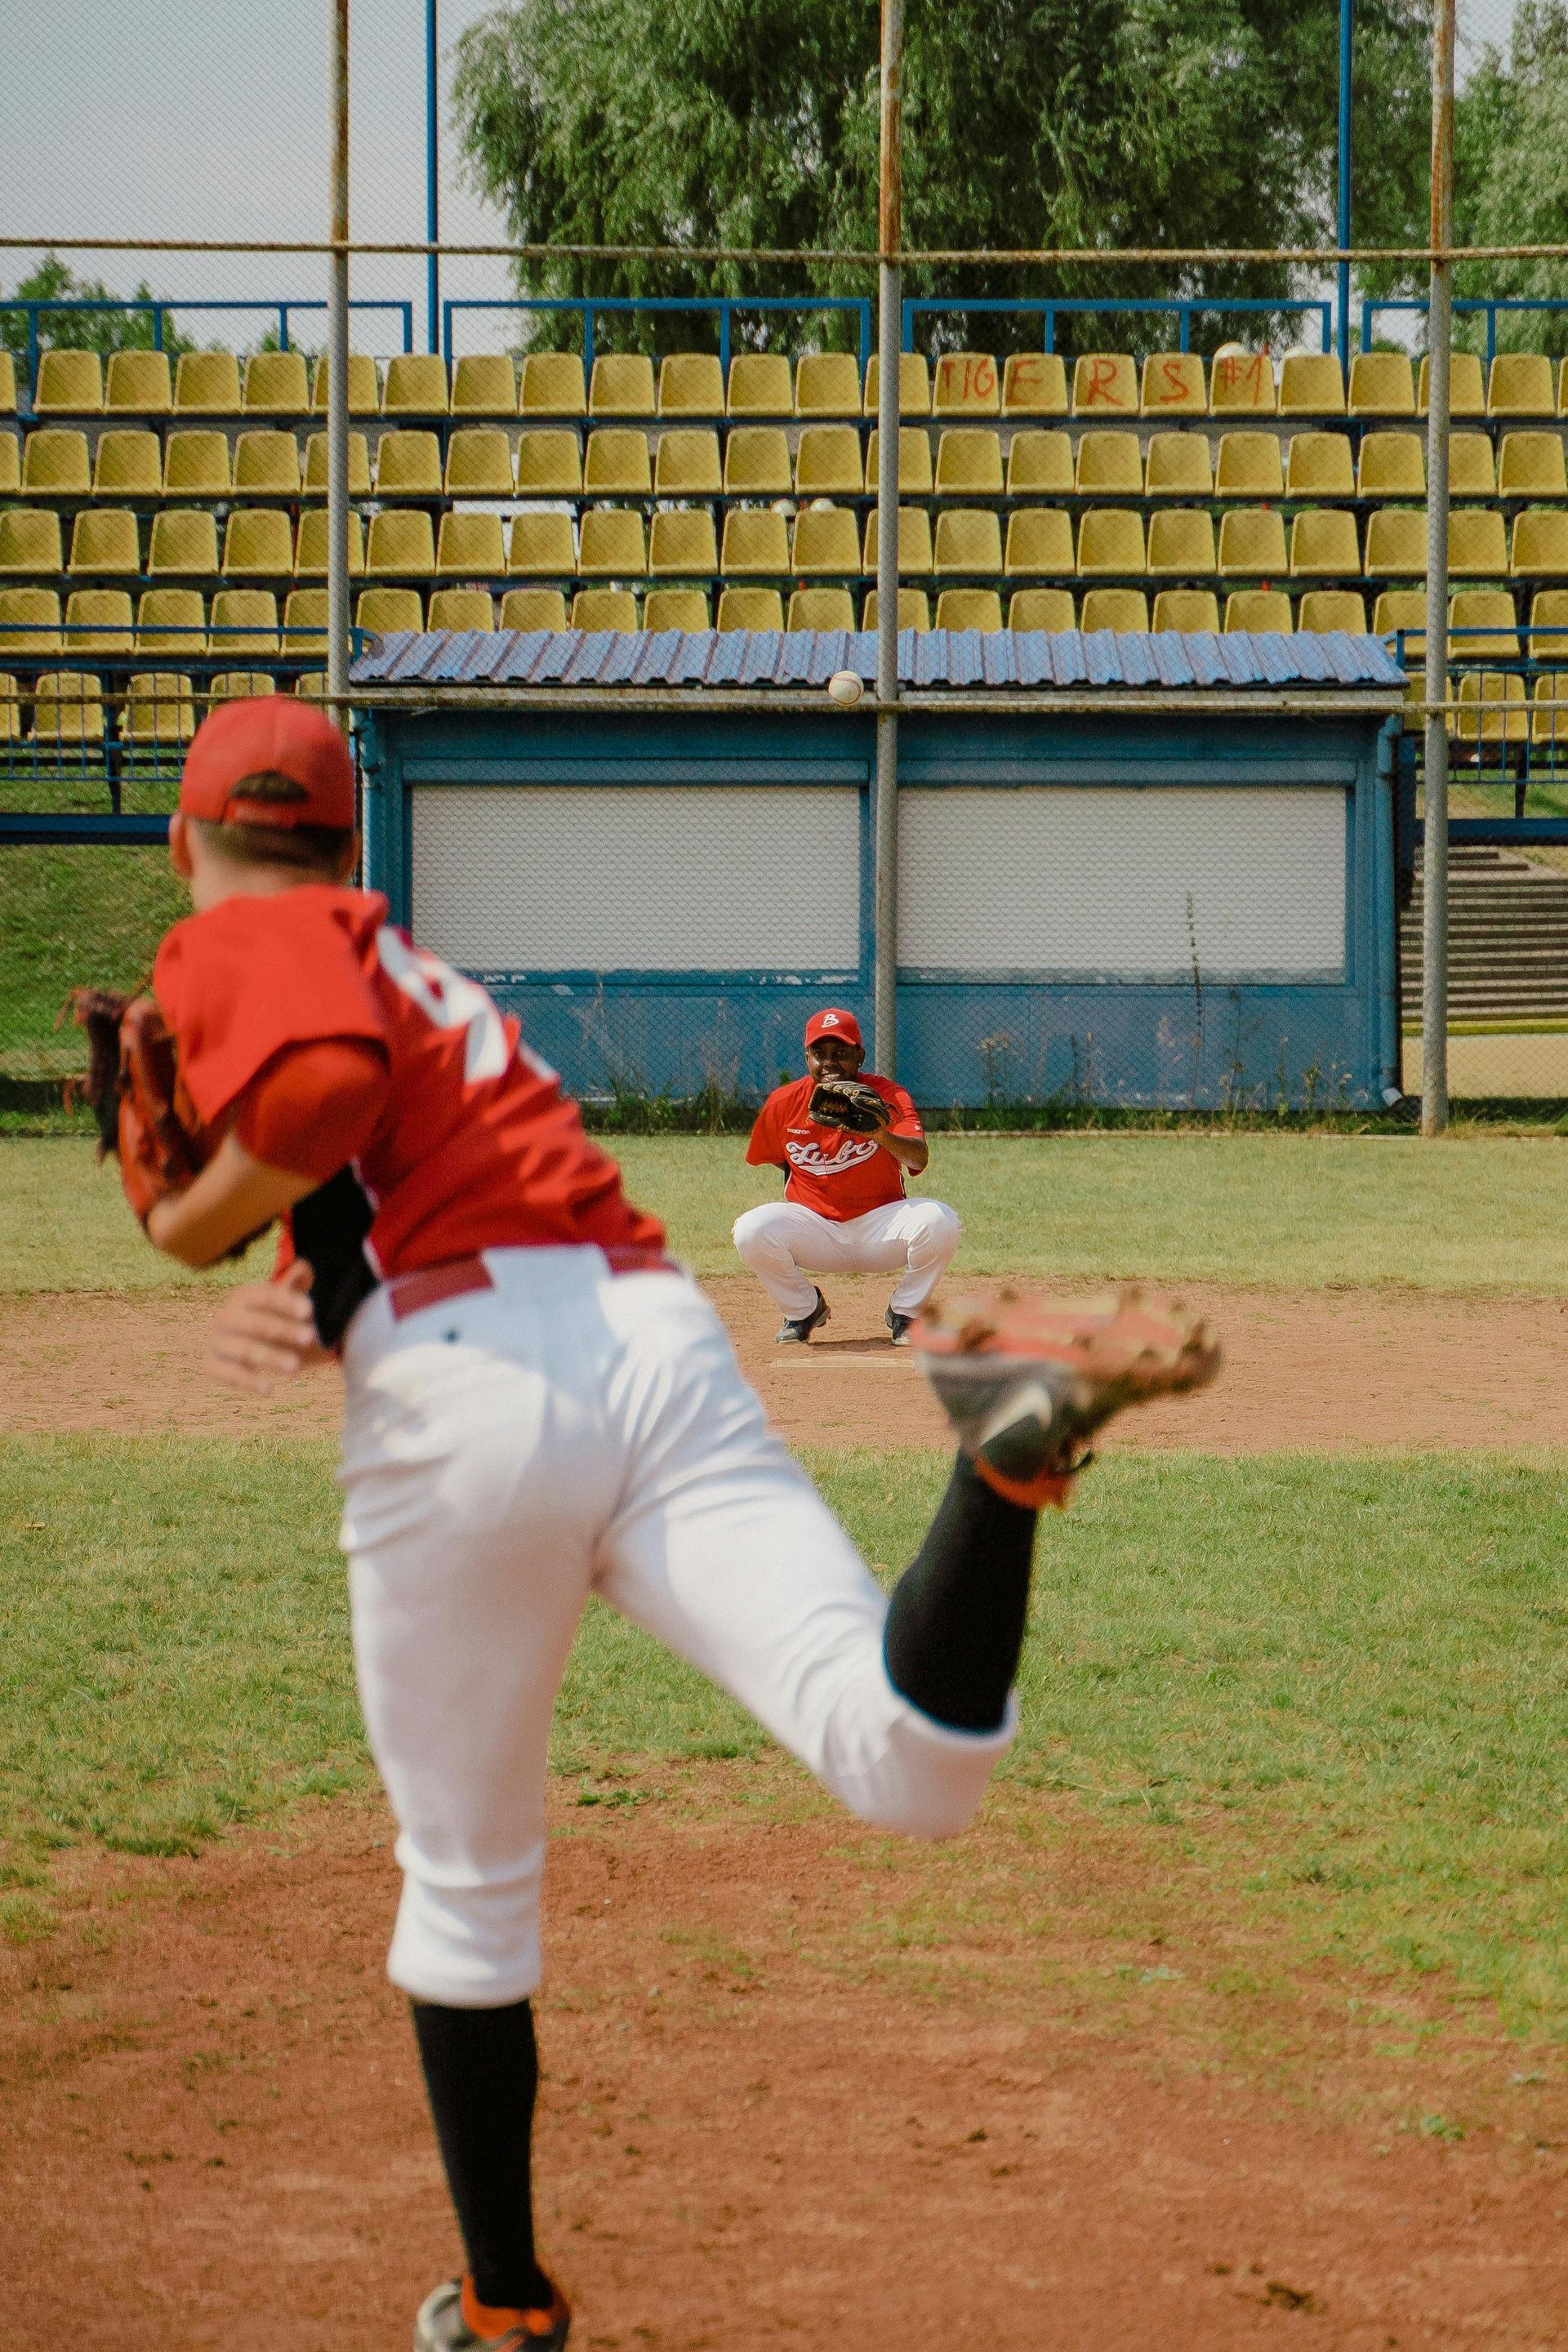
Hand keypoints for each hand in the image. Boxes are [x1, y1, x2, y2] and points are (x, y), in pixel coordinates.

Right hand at [207, 1259, 327, 1395]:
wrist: (243, 1346)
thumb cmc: (270, 1319)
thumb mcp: (284, 1301)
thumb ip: (295, 1282)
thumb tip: (303, 1268)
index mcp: (243, 1296)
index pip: (264, 1296)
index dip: (286, 1301)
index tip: (310, 1310)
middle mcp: (226, 1317)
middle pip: (256, 1323)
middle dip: (284, 1329)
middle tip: (310, 1338)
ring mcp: (217, 1342)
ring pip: (244, 1350)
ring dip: (271, 1357)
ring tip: (296, 1367)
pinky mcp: (213, 1366)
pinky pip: (228, 1374)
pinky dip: (248, 1382)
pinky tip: (268, 1389)